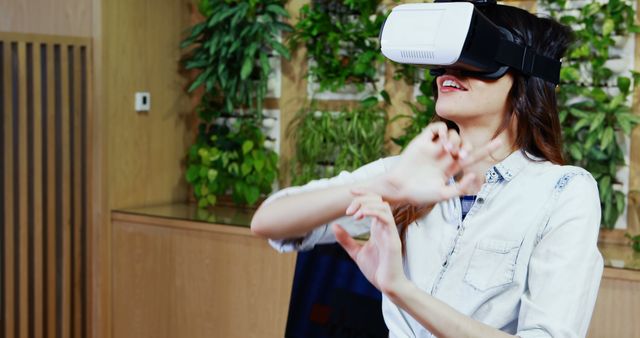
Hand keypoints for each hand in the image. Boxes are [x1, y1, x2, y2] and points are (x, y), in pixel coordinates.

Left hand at [332, 191, 406, 293]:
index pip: (374, 203)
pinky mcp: (393, 239)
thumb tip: (334, 226)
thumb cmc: (376, 269)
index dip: (364, 194)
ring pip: (383, 205)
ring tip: (354, 214)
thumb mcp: (356, 252)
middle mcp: (385, 227)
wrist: (388, 285)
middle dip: (361, 199)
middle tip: (348, 211)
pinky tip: (361, 215)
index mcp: (378, 228)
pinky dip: (373, 212)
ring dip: (367, 204)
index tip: (351, 192)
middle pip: (378, 200)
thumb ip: (346, 239)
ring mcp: (390, 232)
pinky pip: (386, 218)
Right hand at [380, 122, 500, 204]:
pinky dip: (443, 131)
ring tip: (448, 152)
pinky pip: (437, 128)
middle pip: (464, 143)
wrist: (398, 188)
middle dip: (467, 148)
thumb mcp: (443, 195)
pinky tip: (441, 141)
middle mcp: (445, 155)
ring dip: (455, 141)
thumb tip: (474, 174)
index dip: (487, 149)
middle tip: (460, 157)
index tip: (500, 141)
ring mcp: (434, 147)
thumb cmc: (419, 194)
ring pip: (453, 135)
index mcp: (451, 168)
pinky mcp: (423, 140)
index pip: (473, 156)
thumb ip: (460, 187)